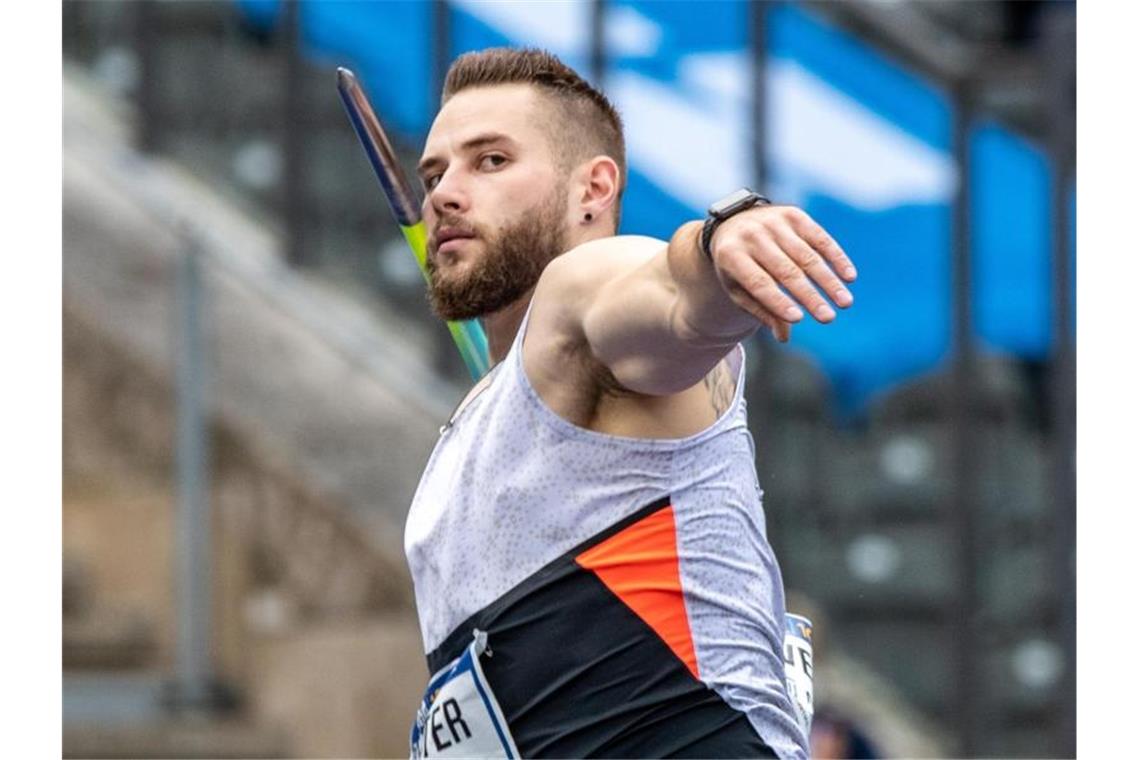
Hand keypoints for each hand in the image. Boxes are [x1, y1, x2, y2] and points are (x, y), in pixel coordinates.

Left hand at [709, 205, 856, 341]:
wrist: (733, 224)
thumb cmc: (738, 266)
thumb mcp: (738, 289)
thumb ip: (760, 310)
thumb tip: (784, 337)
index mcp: (731, 255)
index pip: (758, 283)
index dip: (778, 301)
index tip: (798, 319)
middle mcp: (752, 235)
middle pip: (786, 271)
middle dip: (810, 297)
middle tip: (828, 318)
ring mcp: (774, 222)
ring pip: (807, 256)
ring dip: (829, 281)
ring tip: (845, 302)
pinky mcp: (794, 215)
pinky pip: (819, 238)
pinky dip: (836, 257)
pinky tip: (849, 276)